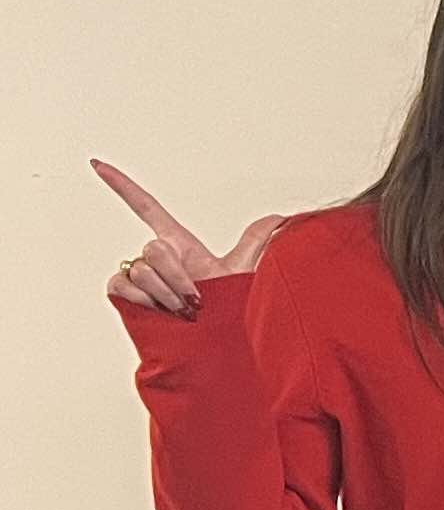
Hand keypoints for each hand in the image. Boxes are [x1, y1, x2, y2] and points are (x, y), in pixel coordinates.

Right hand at [95, 161, 284, 315]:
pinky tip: (161, 313)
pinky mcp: (123, 293)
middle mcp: (154, 256)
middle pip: (155, 248)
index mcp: (178, 244)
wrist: (213, 344)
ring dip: (168, 293)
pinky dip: (146, 301)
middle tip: (197, 298)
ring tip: (183, 311)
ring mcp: (137, 274)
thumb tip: (280, 218)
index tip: (98, 164)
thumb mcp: (244, 271)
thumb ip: (257, 242)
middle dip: (179, 276)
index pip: (146, 208)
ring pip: (144, 270)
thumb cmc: (226, 309)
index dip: (123, 186)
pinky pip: (124, 285)